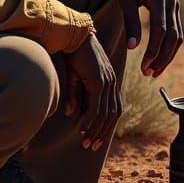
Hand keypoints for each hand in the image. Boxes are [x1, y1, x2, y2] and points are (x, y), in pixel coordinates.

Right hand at [64, 33, 120, 150]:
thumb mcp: (75, 78)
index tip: (96, 139)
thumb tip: (70, 113)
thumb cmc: (74, 54)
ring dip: (95, 130)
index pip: (113, 109)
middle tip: (91, 147)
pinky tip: (81, 128)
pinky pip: (95, 107)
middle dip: (102, 133)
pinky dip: (89, 120)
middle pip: (112, 115)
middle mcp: (111, 83)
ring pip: (104, 114)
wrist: (74, 35)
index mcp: (110, 81)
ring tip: (85, 142)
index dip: (106, 126)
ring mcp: (107, 82)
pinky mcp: (98, 82)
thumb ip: (76, 95)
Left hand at [117, 0, 182, 76]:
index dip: (153, 51)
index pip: (161, 31)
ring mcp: (176, 5)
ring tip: (154, 72)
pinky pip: (177, 32)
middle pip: (173, 37)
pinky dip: (170, 47)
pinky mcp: (175, 9)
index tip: (143, 66)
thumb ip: (131, 22)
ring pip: (178, 37)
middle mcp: (172, 3)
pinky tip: (159, 58)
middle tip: (148, 74)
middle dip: (162, 58)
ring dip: (168, 56)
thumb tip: (133, 48)